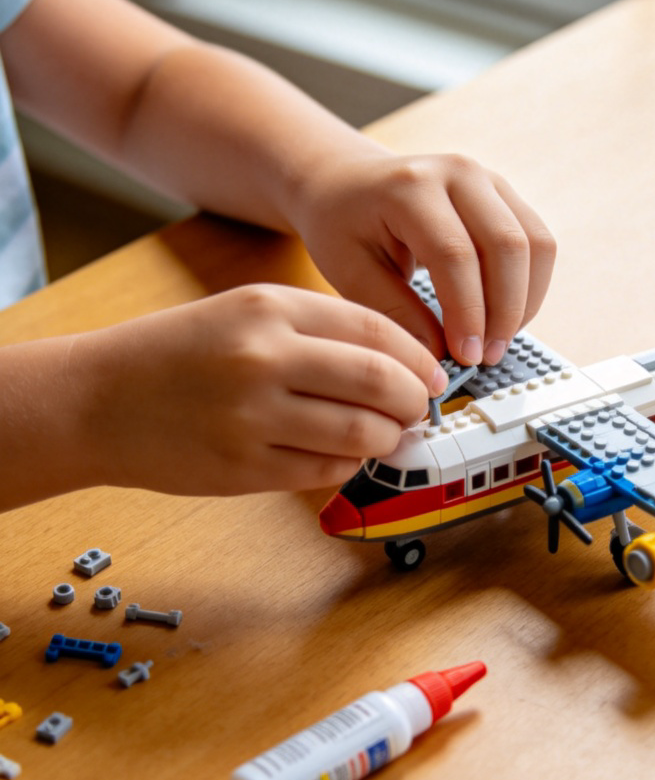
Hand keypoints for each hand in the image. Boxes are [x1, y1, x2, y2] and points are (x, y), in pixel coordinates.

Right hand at [70, 285, 448, 494]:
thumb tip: (400, 363)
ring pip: (360, 433)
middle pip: (380, 382)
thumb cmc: (179, 353)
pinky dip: (349, 465)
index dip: (419, 357)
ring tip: (387, 434)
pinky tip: (343, 454)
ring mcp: (252, 417)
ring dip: (388, 438)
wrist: (97, 399)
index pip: (376, 329)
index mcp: (270, 308)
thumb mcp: (248, 311)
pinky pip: (326, 471)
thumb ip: (322, 331)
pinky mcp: (243, 468)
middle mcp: (263, 358)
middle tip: (420, 408)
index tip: (433, 375)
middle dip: (416, 401)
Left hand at [293, 153, 556, 366]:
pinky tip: (503, 318)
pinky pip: (539, 243)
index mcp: (411, 186)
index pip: (456, 254)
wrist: (346, 181)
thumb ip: (394, 312)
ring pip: (535, 244)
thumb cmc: (341, 223)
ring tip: (495, 342)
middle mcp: (459, 173)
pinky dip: (530, 287)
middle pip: (507, 245)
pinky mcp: (506, 196)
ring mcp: (489, 180)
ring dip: (524, 302)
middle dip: (503, 312)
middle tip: (484, 358)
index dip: (467, 312)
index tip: (464, 357)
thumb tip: (438, 357)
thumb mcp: (349, 270)